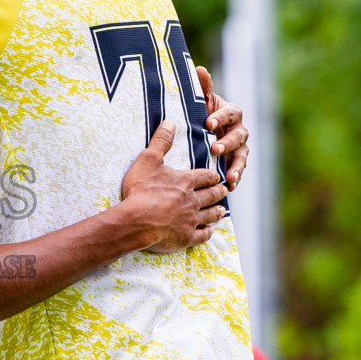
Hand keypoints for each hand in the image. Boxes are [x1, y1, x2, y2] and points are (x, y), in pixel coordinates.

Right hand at [118, 121, 229, 253]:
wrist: (137, 220)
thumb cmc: (141, 190)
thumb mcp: (148, 160)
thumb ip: (161, 141)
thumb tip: (170, 122)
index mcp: (186, 181)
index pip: (206, 176)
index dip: (212, 175)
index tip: (216, 175)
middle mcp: (193, 200)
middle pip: (212, 195)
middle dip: (219, 191)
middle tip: (224, 190)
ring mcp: (191, 220)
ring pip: (210, 215)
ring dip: (217, 211)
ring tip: (222, 210)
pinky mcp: (186, 237)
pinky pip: (202, 235)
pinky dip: (207, 233)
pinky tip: (209, 231)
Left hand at [196, 66, 248, 189]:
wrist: (200, 131)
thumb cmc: (199, 113)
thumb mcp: (199, 102)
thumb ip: (202, 88)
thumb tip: (199, 69)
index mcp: (230, 112)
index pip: (231, 112)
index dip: (221, 117)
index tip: (208, 122)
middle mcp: (238, 129)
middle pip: (239, 135)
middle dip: (228, 142)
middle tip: (215, 149)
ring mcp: (239, 147)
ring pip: (242, 155)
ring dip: (236, 165)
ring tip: (229, 176)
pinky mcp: (235, 162)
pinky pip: (238, 170)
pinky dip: (235, 177)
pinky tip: (230, 186)